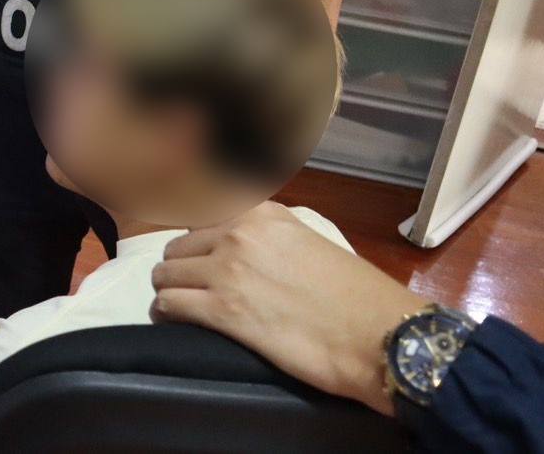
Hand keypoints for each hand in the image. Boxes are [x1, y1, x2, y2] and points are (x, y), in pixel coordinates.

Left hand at [150, 201, 427, 416]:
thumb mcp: (308, 241)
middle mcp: (238, 233)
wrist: (377, 334)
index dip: (194, 237)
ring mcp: (226, 270)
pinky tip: (173, 319)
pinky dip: (166, 311)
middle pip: (180, 244)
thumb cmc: (355, 297)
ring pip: (166, 273)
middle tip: (189, 285)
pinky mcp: (222, 310)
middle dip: (181, 266)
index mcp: (262, 213)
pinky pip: (170, 303)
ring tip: (179, 304)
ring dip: (169, 288)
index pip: (202, 208)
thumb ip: (270, 235)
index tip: (191, 252)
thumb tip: (244, 240)